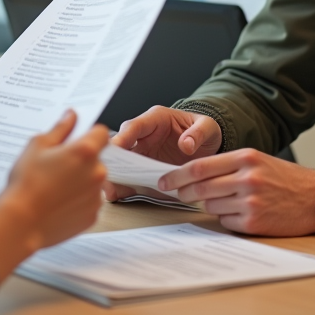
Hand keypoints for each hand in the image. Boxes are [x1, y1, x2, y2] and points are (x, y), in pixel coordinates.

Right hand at [0, 111, 108, 283]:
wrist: (21, 223)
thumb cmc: (26, 184)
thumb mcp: (37, 146)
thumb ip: (60, 129)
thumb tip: (71, 116)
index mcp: (85, 151)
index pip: (101, 133)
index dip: (89, 135)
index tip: (76, 141)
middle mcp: (97, 173)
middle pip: (97, 159)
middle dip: (82, 160)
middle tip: (57, 167)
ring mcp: (96, 196)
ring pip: (93, 181)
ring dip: (81, 181)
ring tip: (55, 188)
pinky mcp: (93, 215)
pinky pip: (89, 201)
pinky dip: (78, 201)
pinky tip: (58, 203)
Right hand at [103, 106, 221, 200]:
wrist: (207, 145)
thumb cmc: (203, 131)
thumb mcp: (208, 127)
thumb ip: (198, 133)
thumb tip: (186, 145)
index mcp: (155, 119)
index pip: (134, 126)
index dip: (123, 137)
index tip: (116, 148)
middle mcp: (144, 136)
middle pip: (121, 145)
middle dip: (113, 159)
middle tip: (107, 174)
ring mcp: (143, 154)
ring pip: (122, 163)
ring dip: (114, 175)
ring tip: (109, 190)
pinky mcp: (145, 170)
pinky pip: (131, 178)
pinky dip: (123, 186)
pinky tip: (117, 196)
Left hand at [158, 149, 314, 236]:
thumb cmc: (286, 179)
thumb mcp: (258, 161)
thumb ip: (229, 166)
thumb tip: (194, 177)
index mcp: (246, 158)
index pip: (200, 166)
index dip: (178, 175)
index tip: (165, 181)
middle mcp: (247, 178)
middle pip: (201, 187)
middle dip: (185, 192)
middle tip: (178, 194)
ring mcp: (250, 202)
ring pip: (211, 206)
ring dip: (210, 205)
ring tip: (228, 201)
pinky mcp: (253, 223)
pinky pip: (226, 222)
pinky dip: (227, 219)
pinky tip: (242, 213)